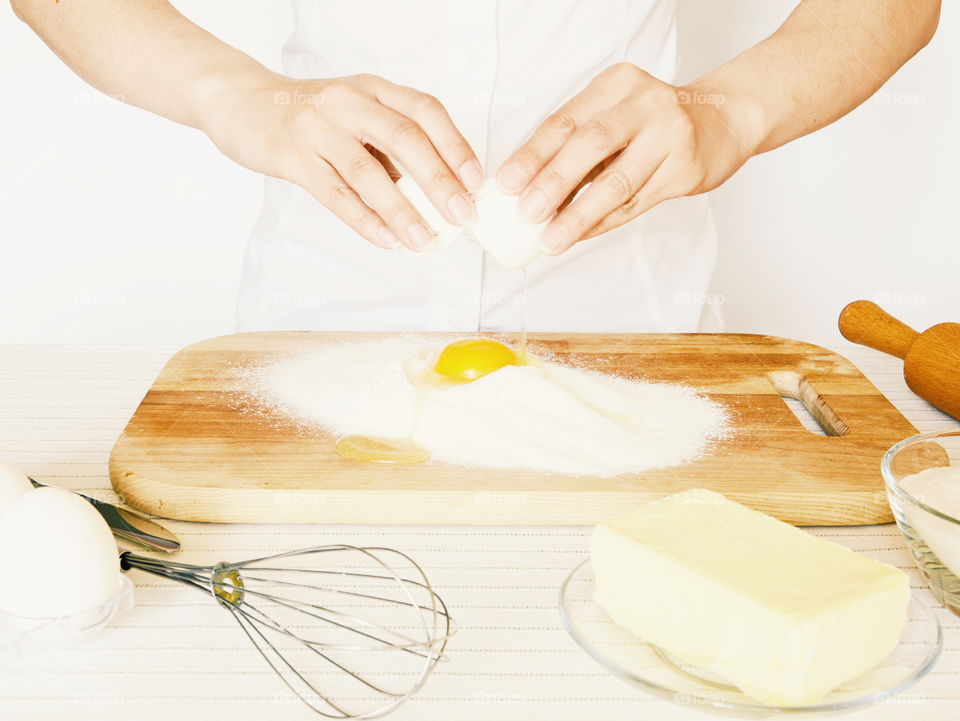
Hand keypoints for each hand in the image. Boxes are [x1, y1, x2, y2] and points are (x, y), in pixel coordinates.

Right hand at [198, 72, 482, 250]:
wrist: (240, 102)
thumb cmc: (312, 118)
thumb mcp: (357, 116)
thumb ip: (391, 148)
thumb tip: (439, 196)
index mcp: (374, 89)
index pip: (424, 110)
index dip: (455, 145)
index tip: (476, 181)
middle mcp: (348, 100)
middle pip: (403, 138)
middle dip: (438, 180)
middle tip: (462, 215)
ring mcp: (317, 126)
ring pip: (368, 172)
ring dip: (402, 210)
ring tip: (426, 241)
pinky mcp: (290, 155)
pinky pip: (333, 193)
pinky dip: (364, 219)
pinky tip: (386, 240)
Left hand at [496, 63, 759, 254]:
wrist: (726, 119)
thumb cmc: (654, 122)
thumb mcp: (615, 114)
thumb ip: (575, 145)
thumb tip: (525, 189)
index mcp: (616, 84)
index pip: (565, 121)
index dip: (532, 155)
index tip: (506, 184)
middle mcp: (645, 103)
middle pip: (591, 145)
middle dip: (554, 182)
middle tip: (526, 213)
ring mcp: (671, 136)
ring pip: (616, 182)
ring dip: (578, 215)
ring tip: (550, 240)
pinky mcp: (687, 170)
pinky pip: (636, 203)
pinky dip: (603, 222)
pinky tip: (580, 235)